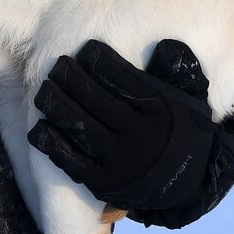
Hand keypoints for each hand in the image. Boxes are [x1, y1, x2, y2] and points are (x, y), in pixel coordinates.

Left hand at [28, 39, 233, 228]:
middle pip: (95, 99)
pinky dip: (52, 143)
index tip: (87, 49)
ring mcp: (119, 162)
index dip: (100, 60)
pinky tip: (39, 127)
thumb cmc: (184, 135)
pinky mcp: (103, 183)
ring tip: (44, 89)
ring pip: (79, 127)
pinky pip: (72, 160)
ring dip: (56, 105)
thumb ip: (181, 73)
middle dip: (72, 77)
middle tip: (58, 64)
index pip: (123, 79)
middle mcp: (139, 136)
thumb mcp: (194, 103)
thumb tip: (166, 45)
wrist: (185, 188)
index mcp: (160, 112)